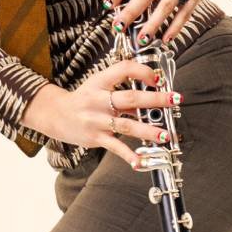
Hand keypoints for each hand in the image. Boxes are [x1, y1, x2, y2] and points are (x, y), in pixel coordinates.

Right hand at [21, 60, 178, 166]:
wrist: (57, 115)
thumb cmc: (84, 99)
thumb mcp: (99, 87)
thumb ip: (123, 92)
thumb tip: (151, 100)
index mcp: (100, 82)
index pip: (124, 70)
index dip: (142, 72)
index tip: (158, 78)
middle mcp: (99, 100)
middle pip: (131, 99)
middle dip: (155, 99)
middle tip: (174, 99)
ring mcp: (97, 120)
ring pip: (127, 125)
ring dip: (148, 131)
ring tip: (165, 135)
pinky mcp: (96, 138)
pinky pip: (115, 147)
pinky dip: (128, 155)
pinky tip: (140, 161)